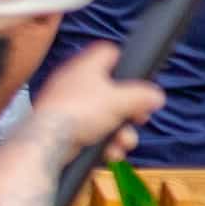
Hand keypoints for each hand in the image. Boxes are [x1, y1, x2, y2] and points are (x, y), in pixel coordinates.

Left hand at [31, 40, 159, 165]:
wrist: (48, 141)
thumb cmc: (79, 112)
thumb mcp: (120, 100)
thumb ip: (142, 96)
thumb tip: (156, 96)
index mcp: (86, 68)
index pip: (108, 53)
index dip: (126, 62)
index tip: (139, 78)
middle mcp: (77, 85)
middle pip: (114, 92)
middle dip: (131, 110)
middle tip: (139, 118)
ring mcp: (72, 108)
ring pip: (108, 118)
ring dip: (122, 133)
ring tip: (123, 141)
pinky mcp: (69, 129)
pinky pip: (96, 135)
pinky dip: (106, 144)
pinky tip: (111, 152)